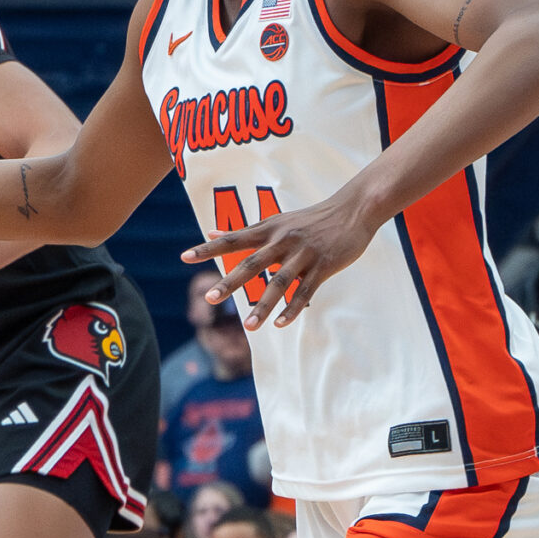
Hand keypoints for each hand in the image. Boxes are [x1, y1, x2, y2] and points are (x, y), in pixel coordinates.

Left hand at [179, 187, 376, 329]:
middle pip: (252, 263)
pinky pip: (306, 290)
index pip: (232, 239)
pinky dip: (293, 308)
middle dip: (231, 282)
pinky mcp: (324, 265)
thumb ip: (244, 231)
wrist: (354, 209)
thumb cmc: (310, 219)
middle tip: (210, 299)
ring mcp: (304, 253)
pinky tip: (280, 324)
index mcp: (268, 229)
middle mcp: (282, 240)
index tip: (184, 256)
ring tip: (250, 328)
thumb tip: (211, 231)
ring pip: (280, 282)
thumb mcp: (276, 220)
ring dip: (264, 306)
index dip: (208, 248)